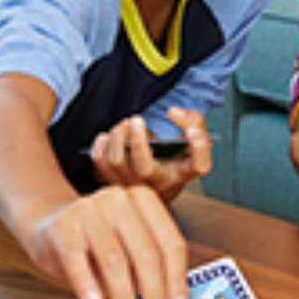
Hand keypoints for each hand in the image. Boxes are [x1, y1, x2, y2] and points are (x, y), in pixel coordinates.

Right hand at [23, 184, 188, 298]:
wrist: (48, 225)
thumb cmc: (96, 244)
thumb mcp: (127, 249)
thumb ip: (146, 272)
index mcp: (143, 201)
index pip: (169, 243)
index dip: (176, 280)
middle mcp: (118, 199)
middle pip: (145, 252)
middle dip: (154, 294)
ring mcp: (88, 209)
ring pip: (114, 259)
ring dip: (125, 298)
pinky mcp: (62, 225)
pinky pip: (77, 259)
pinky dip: (87, 284)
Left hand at [89, 109, 210, 201]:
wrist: (155, 186)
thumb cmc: (172, 160)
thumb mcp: (191, 144)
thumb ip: (193, 122)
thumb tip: (174, 112)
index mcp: (181, 173)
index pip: (199, 166)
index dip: (198, 145)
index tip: (192, 129)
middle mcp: (158, 184)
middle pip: (144, 169)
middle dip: (137, 140)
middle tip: (136, 119)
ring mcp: (132, 184)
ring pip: (116, 161)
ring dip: (118, 135)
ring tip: (125, 125)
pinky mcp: (111, 179)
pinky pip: (99, 159)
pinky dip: (103, 141)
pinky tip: (114, 137)